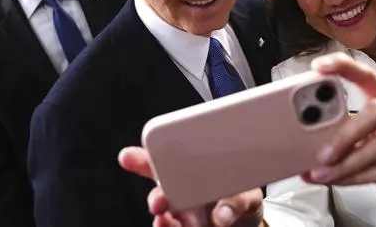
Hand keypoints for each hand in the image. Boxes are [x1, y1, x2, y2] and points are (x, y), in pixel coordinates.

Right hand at [118, 147, 263, 226]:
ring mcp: (182, 216)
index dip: (144, 158)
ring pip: (162, 215)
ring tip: (164, 219)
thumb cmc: (241, 202)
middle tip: (159, 201)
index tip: (127, 156)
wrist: (247, 226)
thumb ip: (238, 201)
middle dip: (154, 194)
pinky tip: (168, 226)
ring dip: (161, 219)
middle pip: (159, 190)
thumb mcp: (247, 196)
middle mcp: (182, 193)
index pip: (165, 161)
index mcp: (193, 173)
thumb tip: (222, 213)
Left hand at [303, 53, 375, 212]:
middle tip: (321, 151)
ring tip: (320, 172)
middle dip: (345, 132)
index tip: (318, 66)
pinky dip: (354, 178)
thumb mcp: (373, 131)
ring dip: (345, 163)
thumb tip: (304, 137)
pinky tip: (338, 180)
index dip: (344, 67)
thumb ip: (344, 128)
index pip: (368, 75)